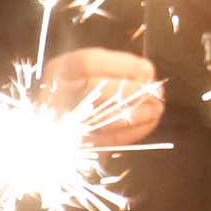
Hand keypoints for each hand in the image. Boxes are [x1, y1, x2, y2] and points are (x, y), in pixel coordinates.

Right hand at [38, 47, 163, 148]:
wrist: (55, 134)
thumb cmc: (82, 93)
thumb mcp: (91, 74)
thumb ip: (115, 70)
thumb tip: (146, 73)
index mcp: (58, 71)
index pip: (88, 63)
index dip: (122, 65)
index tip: (148, 70)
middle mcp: (54, 96)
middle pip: (94, 89)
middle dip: (132, 90)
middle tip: (157, 92)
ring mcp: (62, 124)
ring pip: (102, 118)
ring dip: (136, 113)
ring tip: (156, 108)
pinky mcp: (77, 147)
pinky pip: (107, 141)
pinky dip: (132, 132)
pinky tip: (149, 122)